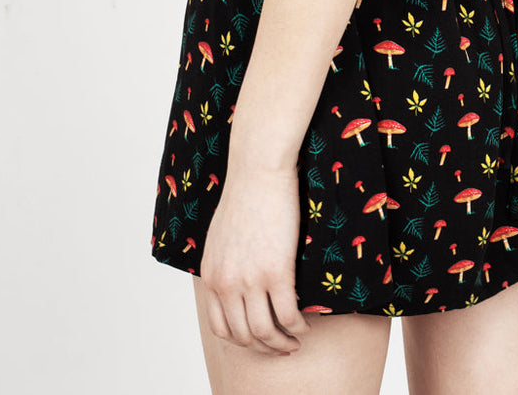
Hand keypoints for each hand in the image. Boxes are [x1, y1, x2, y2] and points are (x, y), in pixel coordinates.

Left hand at [198, 161, 311, 355]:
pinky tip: (306, 324)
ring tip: (295, 341)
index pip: (221, 327)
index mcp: (211, 276)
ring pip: (265, 332)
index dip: (243, 340)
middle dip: (265, 347)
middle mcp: (226, 284)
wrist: (258, 170)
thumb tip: (237, 281)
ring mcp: (250, 280)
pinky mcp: (276, 271)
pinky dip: (297, 327)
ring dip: (282, 343)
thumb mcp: (220, 237)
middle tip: (282, 346)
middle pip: (244, 336)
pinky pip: (287, 315)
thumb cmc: (245, 195)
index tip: (260, 339)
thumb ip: (224, 264)